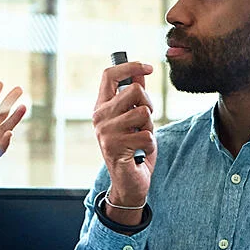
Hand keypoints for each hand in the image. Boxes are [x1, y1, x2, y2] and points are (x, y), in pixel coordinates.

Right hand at [93, 61, 156, 208]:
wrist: (128, 183)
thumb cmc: (133, 149)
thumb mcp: (135, 119)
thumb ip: (136, 97)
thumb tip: (142, 71)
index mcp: (101, 107)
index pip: (109, 75)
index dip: (130, 66)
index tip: (149, 67)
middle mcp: (99, 117)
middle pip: (135, 90)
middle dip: (149, 104)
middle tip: (144, 122)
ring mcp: (105, 132)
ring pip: (143, 112)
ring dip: (150, 127)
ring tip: (140, 139)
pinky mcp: (115, 147)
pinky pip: (147, 135)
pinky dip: (151, 145)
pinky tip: (141, 153)